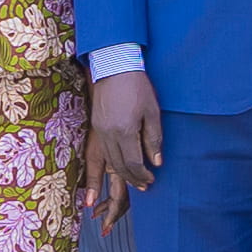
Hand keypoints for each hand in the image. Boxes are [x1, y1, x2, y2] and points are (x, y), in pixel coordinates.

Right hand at [83, 70, 161, 218]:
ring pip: (108, 162)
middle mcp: (109, 134)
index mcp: (125, 131)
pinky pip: (101, 152)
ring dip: (121, 174)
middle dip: (132, 179)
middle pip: (119, 167)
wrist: (114, 66)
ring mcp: (99, 131)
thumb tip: (156, 163)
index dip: (143, 176)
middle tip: (144, 186)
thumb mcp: (152, 112)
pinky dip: (110, 164)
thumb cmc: (137, 86)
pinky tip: (118, 166)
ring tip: (133, 180)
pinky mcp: (95, 126)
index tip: (151, 180)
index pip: (134, 164)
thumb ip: (154, 139)